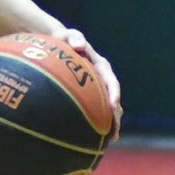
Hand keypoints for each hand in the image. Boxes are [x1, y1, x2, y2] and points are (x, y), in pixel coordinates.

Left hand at [50, 25, 122, 139]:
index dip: (114, 95)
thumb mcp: (67, 35)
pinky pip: (95, 109)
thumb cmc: (62, 39)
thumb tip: (79, 45)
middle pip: (113, 99)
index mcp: (101, 66)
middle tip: (114, 131)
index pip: (111, 82)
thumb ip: (73, 38)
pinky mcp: (89, 94)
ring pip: (107, 107)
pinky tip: (91, 137)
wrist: (59, 43)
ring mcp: (97, 88)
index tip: (114, 107)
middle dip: (116, 116)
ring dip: (110, 122)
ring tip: (110, 139)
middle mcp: (102, 79)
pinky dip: (96, 121)